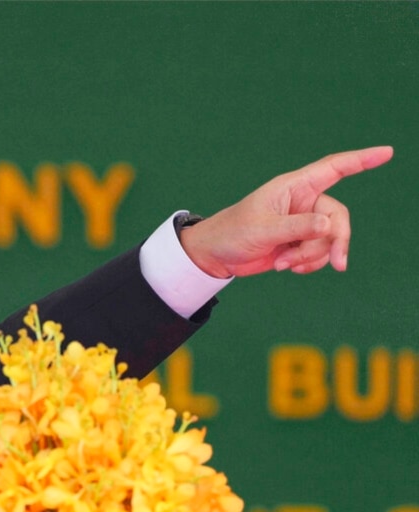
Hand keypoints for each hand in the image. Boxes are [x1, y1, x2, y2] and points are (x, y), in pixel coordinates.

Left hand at [179, 146, 393, 276]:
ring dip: (312, 257)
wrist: (216, 256)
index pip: (333, 169)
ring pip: (330, 240)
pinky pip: (321, 254)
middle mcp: (302, 202)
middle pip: (339, 217)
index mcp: (293, 187)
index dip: (361, 160)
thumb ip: (297, 227)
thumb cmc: (232, 233)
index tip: (387, 152)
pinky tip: (287, 267)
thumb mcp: (263, 230)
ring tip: (284, 264)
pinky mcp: (300, 243)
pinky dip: (308, 264)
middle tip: (337, 264)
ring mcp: (303, 224)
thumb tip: (329, 225)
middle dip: (335, 242)